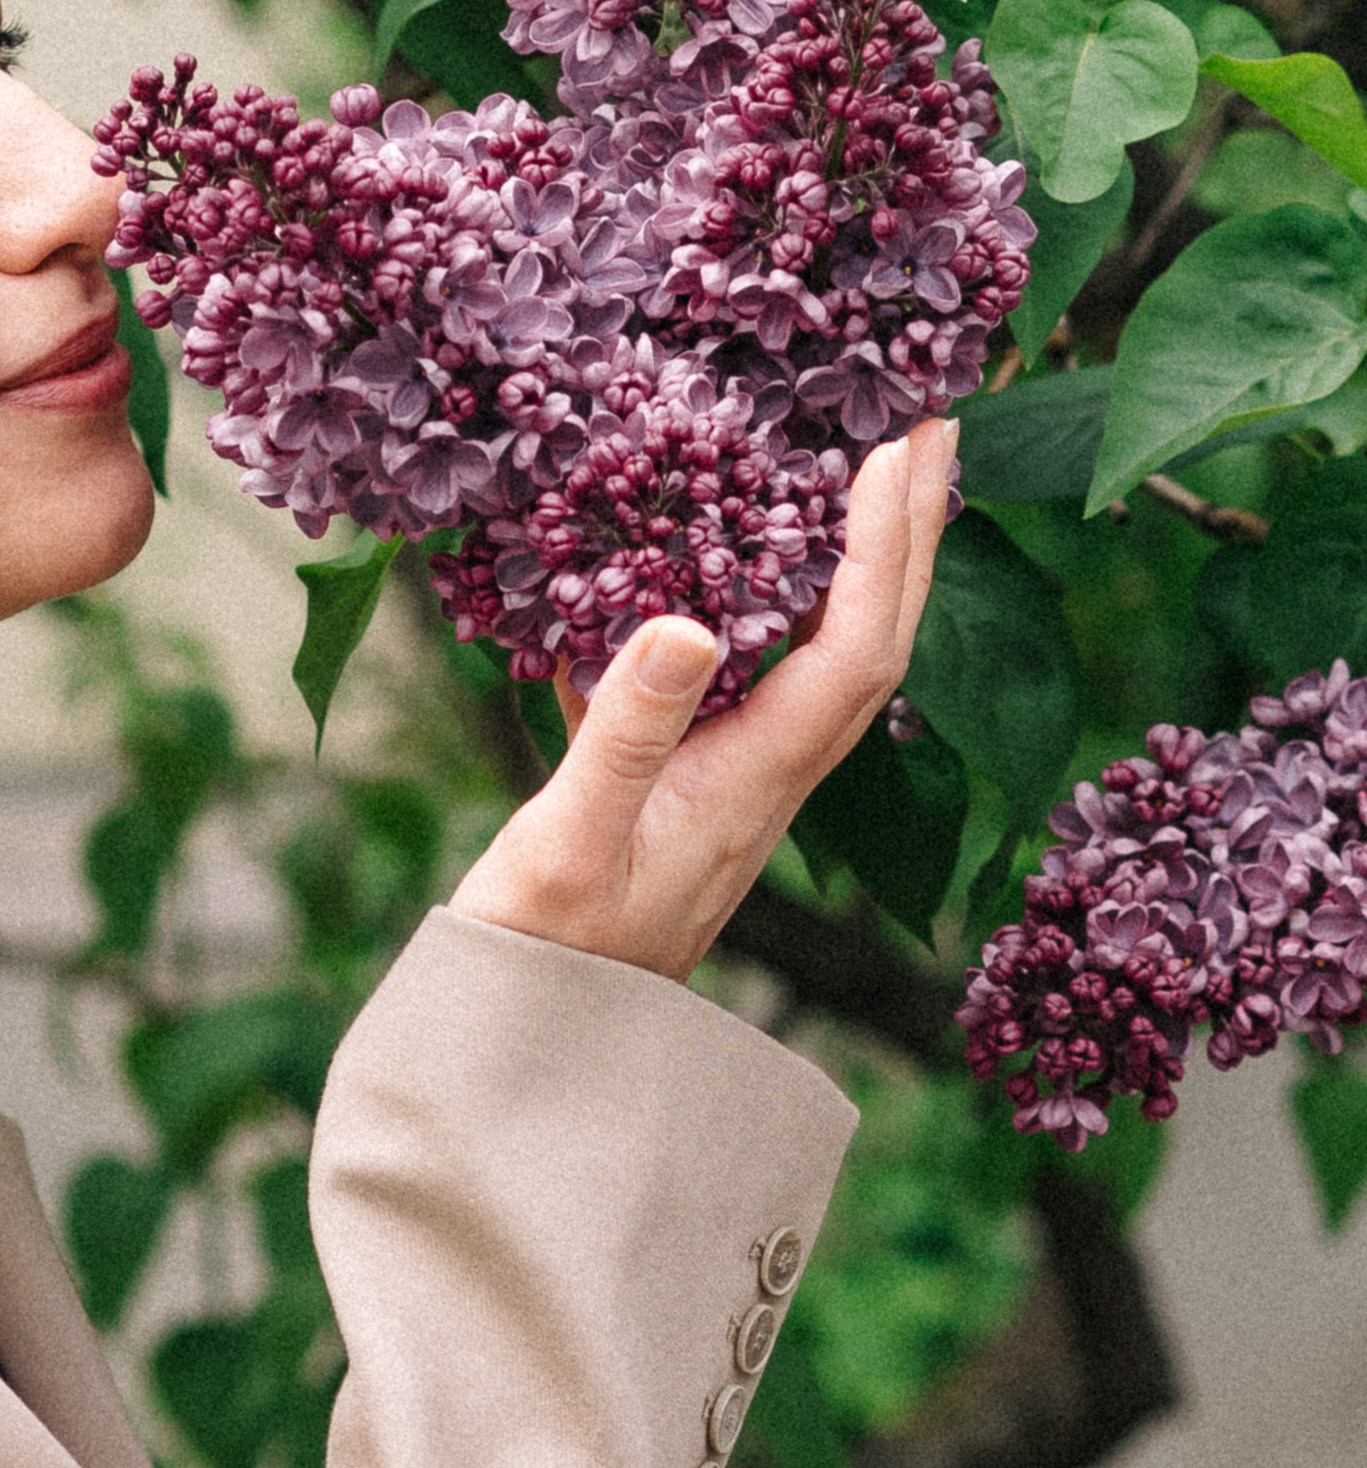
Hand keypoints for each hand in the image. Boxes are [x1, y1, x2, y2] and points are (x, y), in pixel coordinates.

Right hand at [450, 417, 956, 983]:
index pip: (856, 649)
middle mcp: (770, 777)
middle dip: (910, 533)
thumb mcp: (570, 839)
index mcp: (756, 782)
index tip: (900, 450)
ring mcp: (736, 781)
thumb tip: (693, 623)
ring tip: (871, 473)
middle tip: (933, 426)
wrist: (534, 1042)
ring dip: (857, 563)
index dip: (885, 548)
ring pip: (824, 654)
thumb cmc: (547, 953)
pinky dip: (769, 606)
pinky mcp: (690, 783)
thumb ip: (627, 733)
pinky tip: (740, 558)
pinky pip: (754, 676)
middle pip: (873, 640)